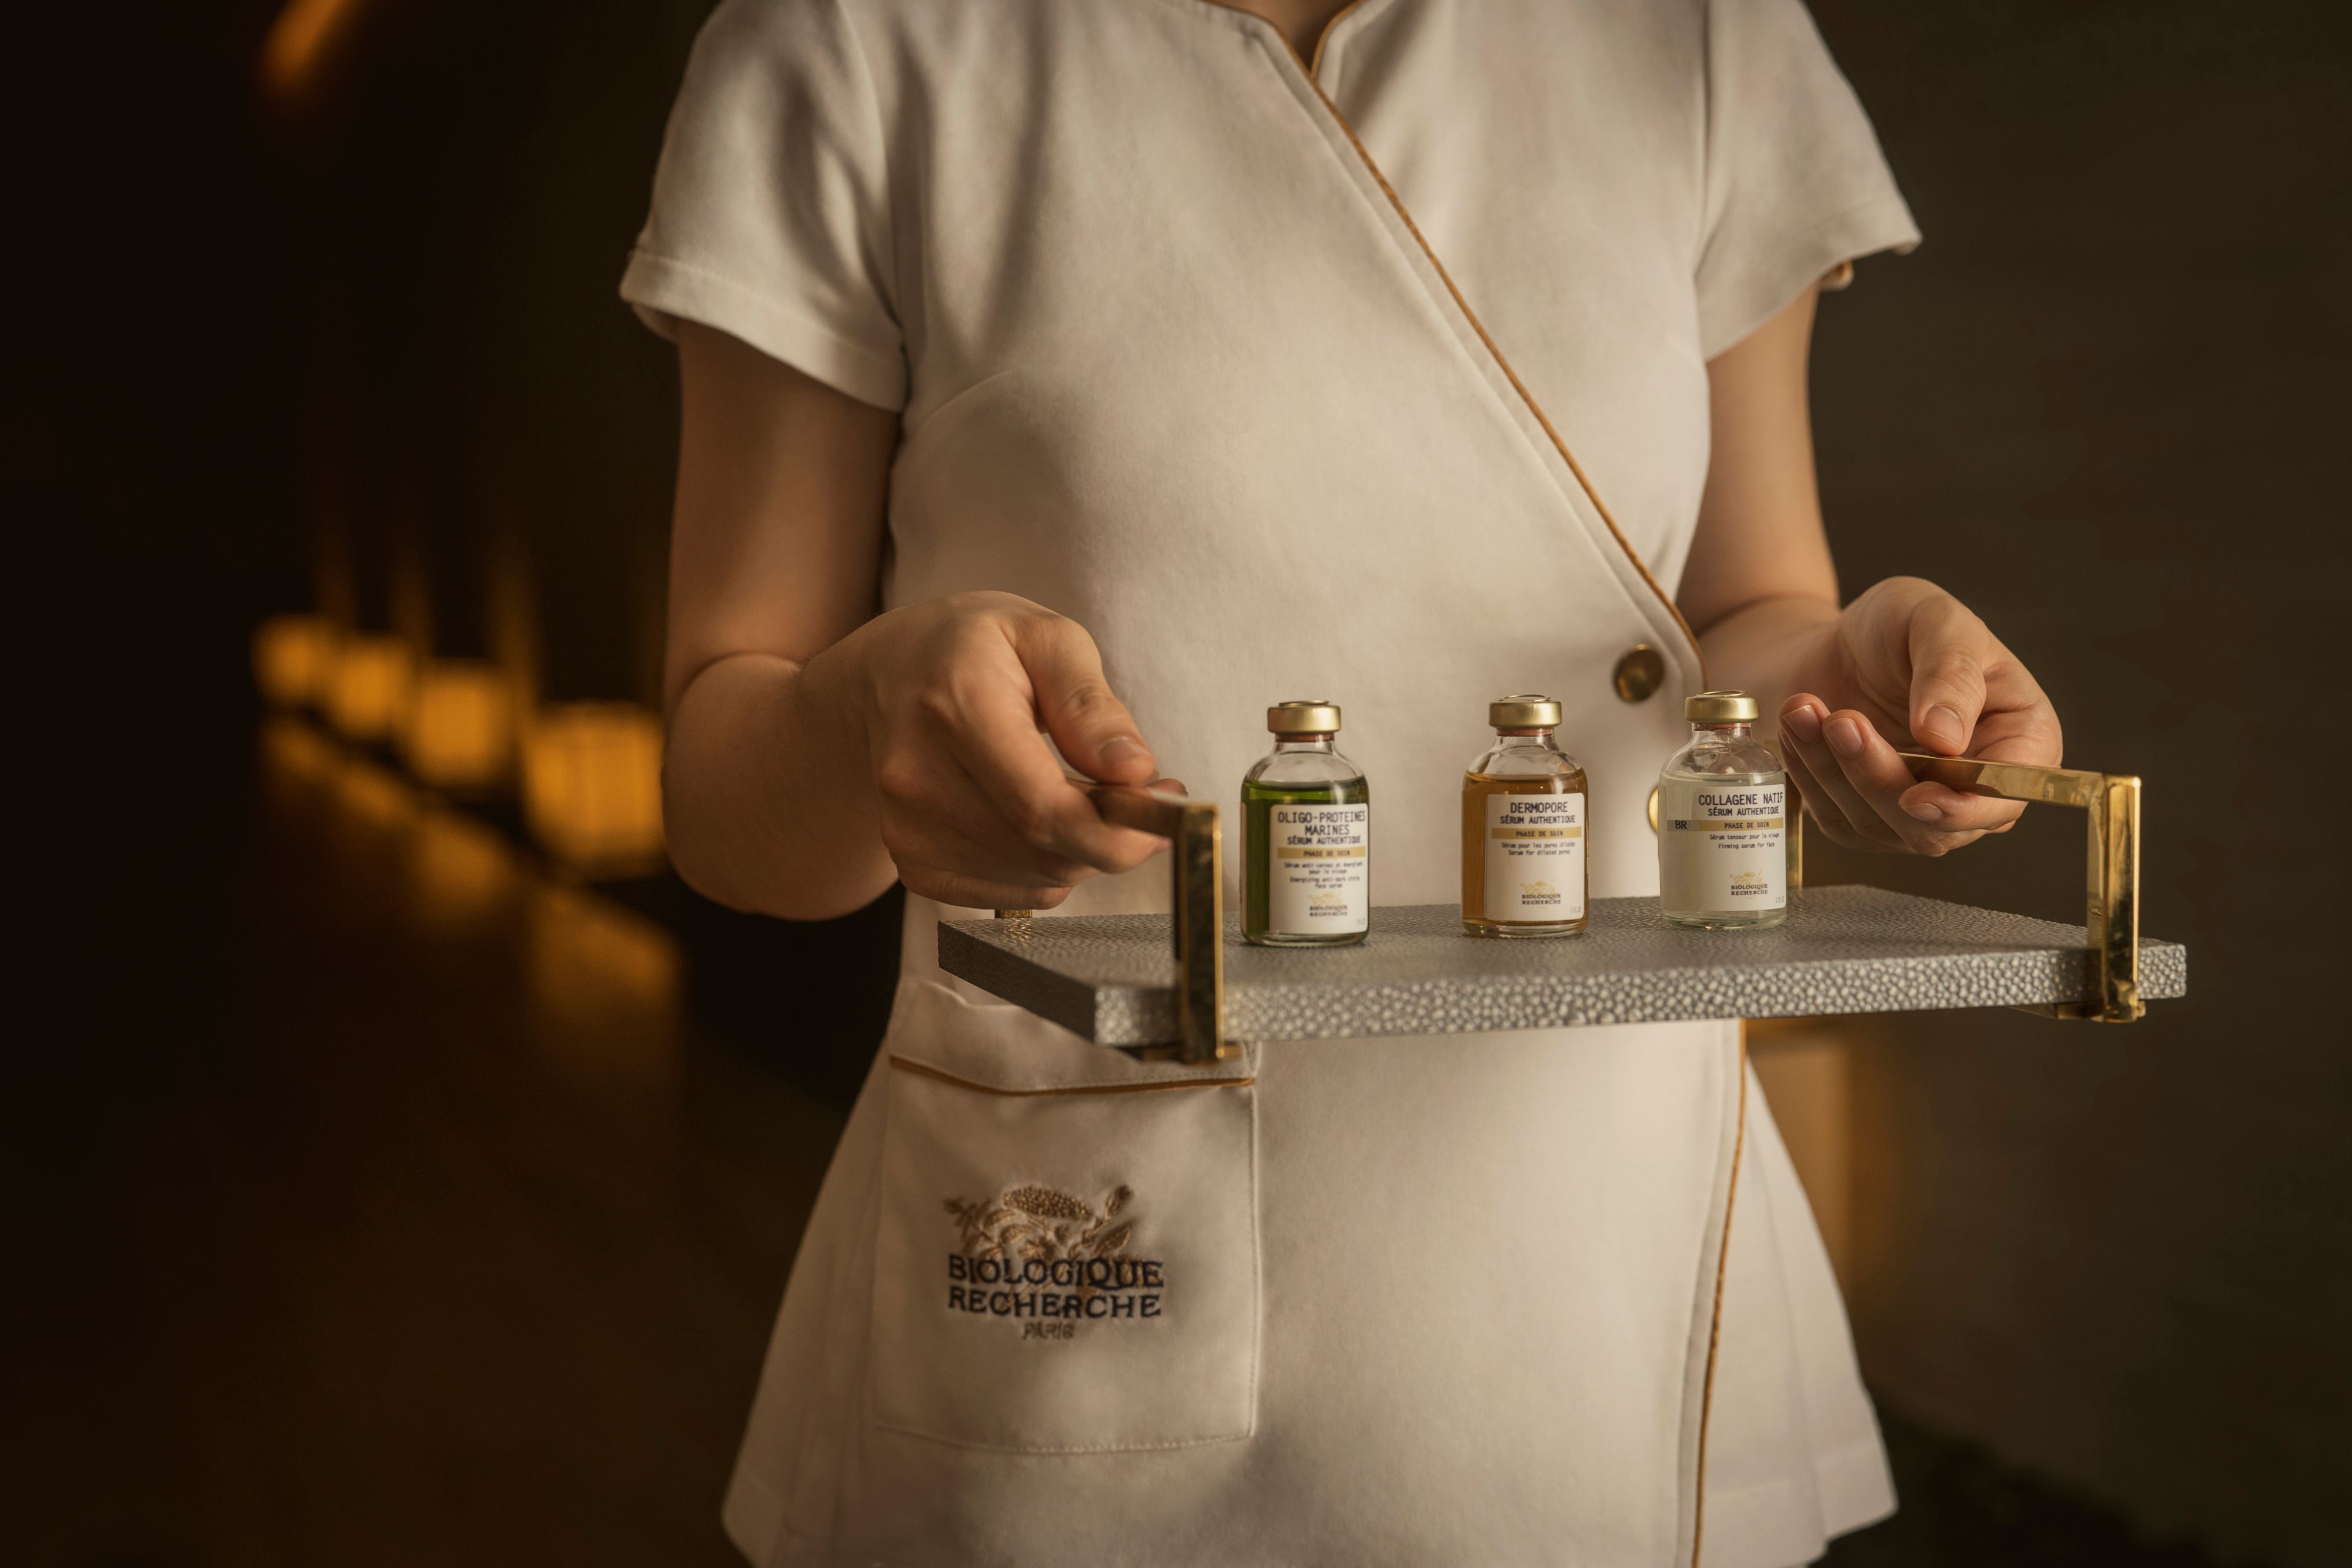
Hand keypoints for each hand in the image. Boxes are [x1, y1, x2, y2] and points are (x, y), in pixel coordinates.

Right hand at [835, 591, 1169, 908]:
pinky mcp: (911, 860)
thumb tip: (1134, 770)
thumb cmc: (976, 649)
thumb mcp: (1045, 637)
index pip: (1042, 808)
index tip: (1159, 810)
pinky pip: (1008, 893)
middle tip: (1136, 798)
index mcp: (955, 704)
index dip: (1116, 831)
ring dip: (1080, 851)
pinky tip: (1040, 819)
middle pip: (1043, 851)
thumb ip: (1090, 704)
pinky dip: (1044, 869)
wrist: (886, 677)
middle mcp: (917, 774)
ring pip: (1034, 879)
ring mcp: (906, 826)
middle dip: (1110, 837)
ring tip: (1085, 796)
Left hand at [1778, 577, 2060, 855]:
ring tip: (1802, 707)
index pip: (2006, 795)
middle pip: (1933, 824)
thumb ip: (1951, 672)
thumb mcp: (1933, 620)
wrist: (1838, 644)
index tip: (1917, 796)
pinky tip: (1797, 726)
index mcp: (2020, 738)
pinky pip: (1835, 817)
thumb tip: (1946, 740)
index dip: (1966, 807)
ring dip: (1832, 768)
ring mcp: (1919, 812)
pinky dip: (1809, 774)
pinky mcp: (1866, 819)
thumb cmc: (1899, 625)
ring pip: (1876, 824)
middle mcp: (1974, 788)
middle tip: (1840, 721)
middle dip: (1878, 777)